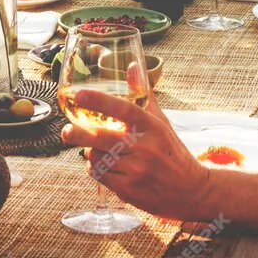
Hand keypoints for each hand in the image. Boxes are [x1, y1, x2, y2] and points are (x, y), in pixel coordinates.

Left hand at [61, 83, 213, 219]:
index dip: (99, 100)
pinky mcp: (129, 190)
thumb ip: (143, 95)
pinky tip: (106, 166)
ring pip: (97, 157)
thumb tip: (131, 66)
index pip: (124, 109)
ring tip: (98, 150)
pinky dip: (96, 169)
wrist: (191, 190)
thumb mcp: (162, 122)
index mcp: (152, 126)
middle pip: (101, 138)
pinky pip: (100, 175)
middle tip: (66, 131)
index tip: (80, 95)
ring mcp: (136, 170)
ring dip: (91, 153)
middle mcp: (145, 147)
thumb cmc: (172, 152)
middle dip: (78, 134)